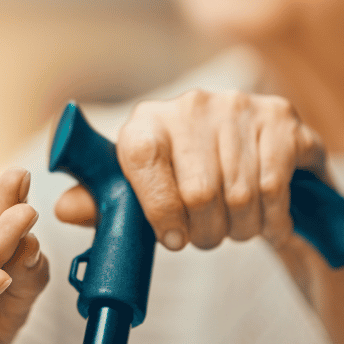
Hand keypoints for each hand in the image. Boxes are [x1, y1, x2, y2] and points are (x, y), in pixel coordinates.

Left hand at [55, 90, 328, 251]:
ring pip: (240, 195)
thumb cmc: (190, 188)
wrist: (261, 170)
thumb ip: (105, 205)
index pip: (141, 162)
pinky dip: (273, 218)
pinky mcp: (280, 117)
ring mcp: (237, 105)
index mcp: (147, 121)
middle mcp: (190, 104)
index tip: (172, 239)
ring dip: (241, 229)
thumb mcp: (143, 199)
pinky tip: (269, 218)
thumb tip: (63, 209)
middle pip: (197, 192)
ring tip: (237, 225)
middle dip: (206, 233)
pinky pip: (274, 187)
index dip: (159, 212)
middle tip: (209, 236)